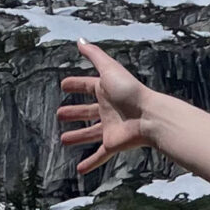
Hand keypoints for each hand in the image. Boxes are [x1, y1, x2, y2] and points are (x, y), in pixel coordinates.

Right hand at [56, 39, 159, 173]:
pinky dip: (90, 162)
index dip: (76, 85)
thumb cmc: (130, 91)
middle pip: (87, 111)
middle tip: (59, 114)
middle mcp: (107, 109)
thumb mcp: (109, 69)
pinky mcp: (113, 144)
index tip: (64, 85)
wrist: (150, 116)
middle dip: (74, 112)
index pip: (87, 86)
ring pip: (90, 133)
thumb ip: (95, 55)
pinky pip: (99, 155)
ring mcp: (110, 127)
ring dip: (78, 137)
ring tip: (63, 139)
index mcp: (106, 91)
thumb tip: (79, 40)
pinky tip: (79, 170)